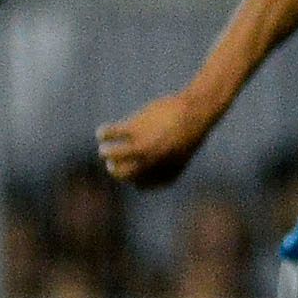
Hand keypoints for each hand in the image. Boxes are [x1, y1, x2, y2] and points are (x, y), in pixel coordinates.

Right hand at [98, 88, 216, 188]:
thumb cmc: (189, 134)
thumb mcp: (182, 157)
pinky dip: (103, 133)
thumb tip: (145, 183)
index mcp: (164, 173)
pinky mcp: (135, 127)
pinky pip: (112, 133)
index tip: (130, 173)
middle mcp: (151, 162)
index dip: (133, 181)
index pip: (141, 185)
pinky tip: (101, 132)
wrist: (196, 112)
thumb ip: (167, 171)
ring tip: (104, 149)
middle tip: (111, 165)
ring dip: (106, 152)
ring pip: (113, 154)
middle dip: (115, 171)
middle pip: (124, 173)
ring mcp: (142, 144)